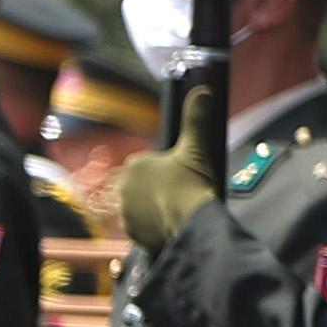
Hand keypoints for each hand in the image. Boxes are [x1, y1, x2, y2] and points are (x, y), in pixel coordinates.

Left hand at [116, 89, 222, 247]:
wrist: (189, 224)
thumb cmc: (192, 185)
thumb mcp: (196, 149)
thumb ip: (196, 119)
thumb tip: (203, 92)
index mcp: (134, 165)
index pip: (148, 166)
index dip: (167, 172)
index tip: (181, 178)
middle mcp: (123, 189)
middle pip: (143, 188)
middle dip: (158, 191)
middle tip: (180, 195)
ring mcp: (126, 213)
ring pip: (141, 208)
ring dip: (154, 210)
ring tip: (176, 212)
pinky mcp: (132, 234)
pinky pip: (142, 229)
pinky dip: (153, 229)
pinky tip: (170, 226)